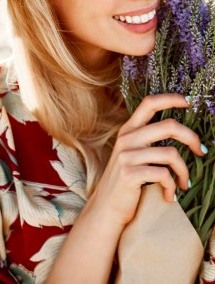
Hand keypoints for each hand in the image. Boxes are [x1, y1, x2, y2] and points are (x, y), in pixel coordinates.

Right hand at [87, 94, 204, 228]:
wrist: (106, 208)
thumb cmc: (126, 182)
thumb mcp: (132, 154)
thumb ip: (147, 140)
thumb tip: (182, 133)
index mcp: (129, 130)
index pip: (149, 103)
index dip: (170, 99)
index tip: (188, 102)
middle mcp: (127, 138)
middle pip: (169, 126)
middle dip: (191, 137)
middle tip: (201, 150)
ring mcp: (127, 155)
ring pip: (171, 154)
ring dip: (184, 171)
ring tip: (185, 183)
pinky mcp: (130, 173)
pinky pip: (163, 175)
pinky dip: (172, 187)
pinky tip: (170, 196)